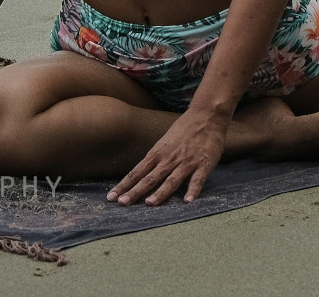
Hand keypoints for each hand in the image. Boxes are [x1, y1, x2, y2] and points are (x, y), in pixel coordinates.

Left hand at [107, 108, 227, 205]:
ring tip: (149, 204)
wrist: (206, 115)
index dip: (124, 185)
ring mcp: (187, 162)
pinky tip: (188, 201)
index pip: (137, 172)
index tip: (111, 197)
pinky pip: (197, 179)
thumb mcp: (164, 142)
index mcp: (158, 153)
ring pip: (171, 180)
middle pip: (150, 178)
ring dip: (160, 193)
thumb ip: (155, 159)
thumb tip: (141, 175)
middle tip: (122, 203)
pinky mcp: (204, 164)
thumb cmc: (184, 129)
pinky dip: (193, 190)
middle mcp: (169, 158)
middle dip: (135, 192)